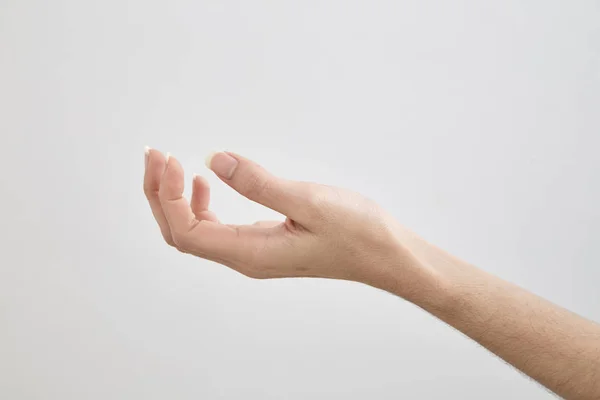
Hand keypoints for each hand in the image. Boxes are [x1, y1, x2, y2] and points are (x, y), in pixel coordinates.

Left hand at [143, 149, 428, 296]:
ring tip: (171, 164)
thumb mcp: (309, 201)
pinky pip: (216, 227)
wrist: (385, 255)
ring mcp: (252, 252)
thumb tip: (215, 159)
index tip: (171, 159)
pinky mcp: (263, 242)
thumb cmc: (357, 233)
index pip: (186, 231)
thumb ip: (259, 183)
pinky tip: (205, 183)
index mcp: (250, 254)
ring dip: (176, 197)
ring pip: (196, 229)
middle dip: (161, 194)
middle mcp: (244, 258)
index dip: (167, 197)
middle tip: (156, 154)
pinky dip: (201, 203)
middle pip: (182, 232)